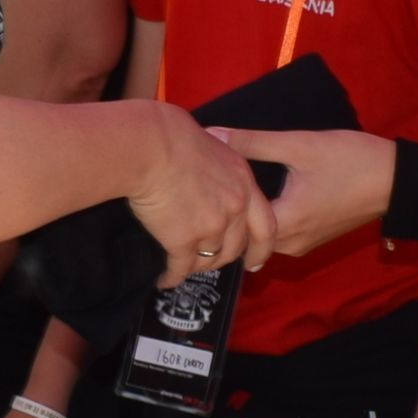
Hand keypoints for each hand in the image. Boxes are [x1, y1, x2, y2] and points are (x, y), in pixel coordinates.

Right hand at [126, 108, 275, 289]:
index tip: (256, 261)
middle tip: (212, 265)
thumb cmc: (173, 137)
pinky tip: (166, 280)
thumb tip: (206, 175)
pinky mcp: (183, 240)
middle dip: (224, 260)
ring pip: (209, 260)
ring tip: (184, 269)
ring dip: (196, 267)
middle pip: (236, 247)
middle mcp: (234, 208)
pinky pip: (181, 267)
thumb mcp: (213, 147)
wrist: (152, 146)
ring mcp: (211, 227)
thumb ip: (219, 170)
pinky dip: (173, 277)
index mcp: (244, 184)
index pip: (265, 225)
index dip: (262, 247)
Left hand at [208, 124, 395, 256]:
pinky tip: (257, 192)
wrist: (397, 180)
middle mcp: (289, 244)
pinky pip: (278, 231)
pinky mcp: (312, 238)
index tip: (201, 179)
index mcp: (284, 224)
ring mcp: (302, 244)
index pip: (233, 222)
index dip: (216, 199)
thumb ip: (253, 142)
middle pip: (244, 232)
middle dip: (228, 208)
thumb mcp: (299, 145)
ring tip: (227, 186)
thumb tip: (213, 133)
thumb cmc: (351, 161)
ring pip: (261, 233)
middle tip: (207, 182)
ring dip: (247, 212)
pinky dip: (265, 214)